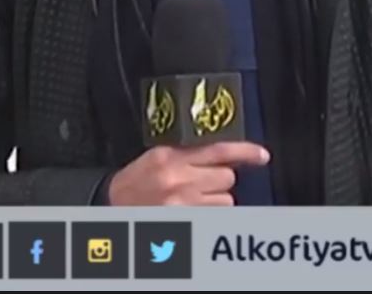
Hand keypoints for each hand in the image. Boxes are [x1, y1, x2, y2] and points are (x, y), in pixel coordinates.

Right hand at [106, 142, 269, 205]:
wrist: (109, 208)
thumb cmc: (134, 184)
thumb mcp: (157, 159)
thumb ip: (188, 155)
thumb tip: (225, 157)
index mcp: (170, 156)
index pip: (218, 150)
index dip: (245, 152)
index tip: (262, 156)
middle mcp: (178, 177)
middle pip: (227, 176)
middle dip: (219, 181)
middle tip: (199, 185)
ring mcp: (182, 202)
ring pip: (226, 200)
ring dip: (215, 201)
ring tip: (191, 202)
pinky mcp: (185, 222)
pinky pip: (217, 217)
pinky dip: (210, 216)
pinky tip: (192, 213)